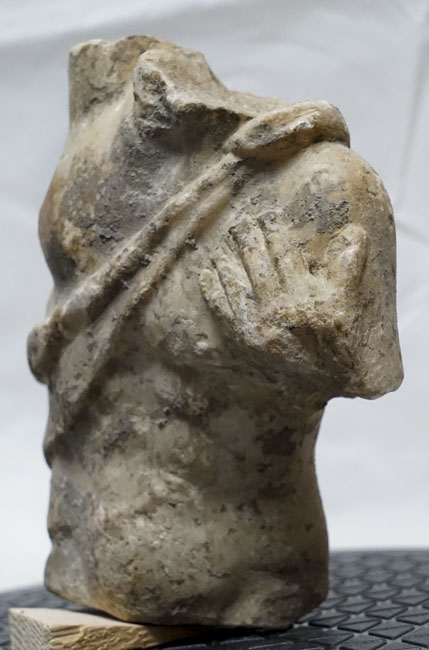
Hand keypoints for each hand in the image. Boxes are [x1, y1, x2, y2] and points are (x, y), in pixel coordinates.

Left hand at [199, 214, 367, 377]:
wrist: (322, 381)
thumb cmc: (338, 341)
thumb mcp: (350, 304)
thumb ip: (349, 268)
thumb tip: (353, 232)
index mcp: (308, 299)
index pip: (285, 255)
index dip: (276, 232)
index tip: (269, 216)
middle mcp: (280, 311)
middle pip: (258, 263)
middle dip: (249, 238)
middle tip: (243, 223)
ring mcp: (258, 327)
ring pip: (236, 282)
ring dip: (229, 258)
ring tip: (225, 240)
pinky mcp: (242, 341)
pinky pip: (221, 310)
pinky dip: (212, 290)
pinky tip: (205, 272)